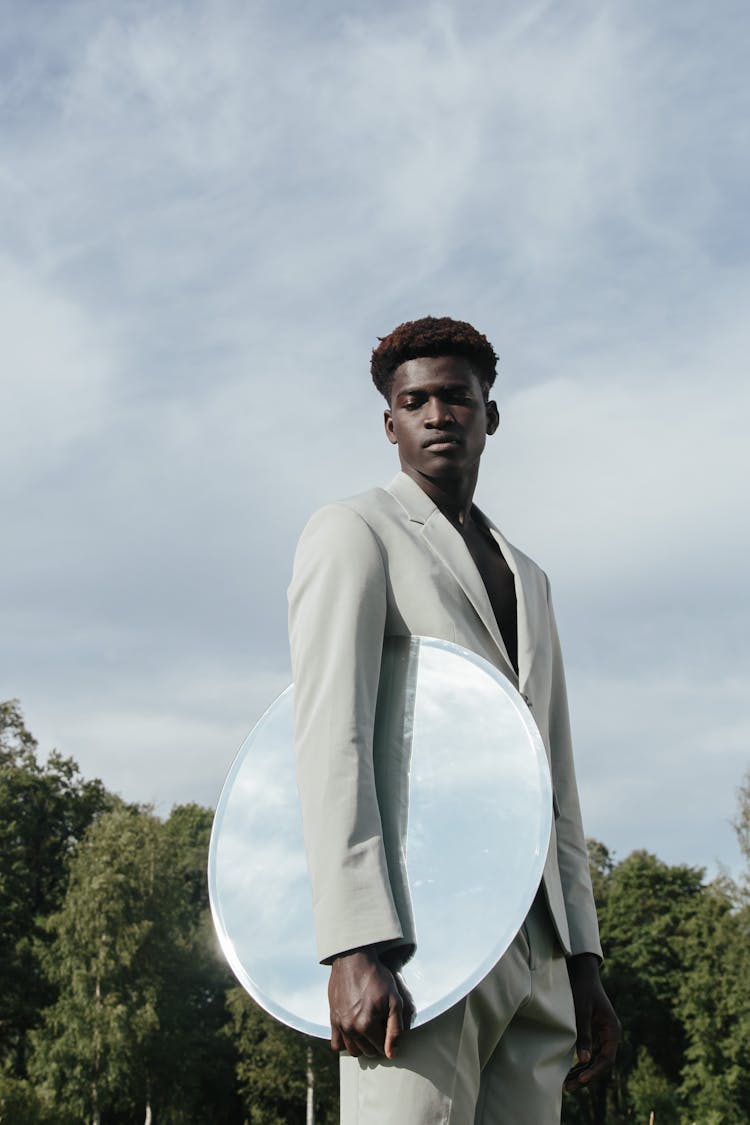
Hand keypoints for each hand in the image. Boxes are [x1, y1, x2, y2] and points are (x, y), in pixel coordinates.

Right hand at [328, 947, 412, 1058]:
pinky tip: (354, 1031)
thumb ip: (396, 1029)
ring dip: (362, 1045)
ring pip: (352, 1051)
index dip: (389, 1039)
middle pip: (367, 1052)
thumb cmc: (377, 978)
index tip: (389, 1026)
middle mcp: (350, 1028)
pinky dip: (346, 1042)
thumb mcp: (395, 1000)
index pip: (381, 1049)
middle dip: (376, 1043)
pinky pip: (336, 1044)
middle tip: (380, 1026)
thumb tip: (391, 1054)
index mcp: (367, 1025)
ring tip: (368, 1030)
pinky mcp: (332, 1019)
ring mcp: (339, 1024)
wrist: (353, 959)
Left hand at [564, 953, 619, 1090]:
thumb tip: (583, 1060)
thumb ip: (583, 1034)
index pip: (606, 1058)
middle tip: (568, 1087)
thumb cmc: (583, 990)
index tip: (580, 1079)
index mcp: (612, 1030)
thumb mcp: (582, 1011)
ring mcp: (602, 1035)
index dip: (594, 1071)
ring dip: (582, 1071)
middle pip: (600, 1062)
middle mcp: (610, 1035)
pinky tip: (568, 1071)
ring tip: (566, 1084)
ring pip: (594, 1059)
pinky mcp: (594, 1033)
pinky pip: (589, 1053)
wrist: (582, 973)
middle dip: (585, 1075)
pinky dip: (580, 1062)